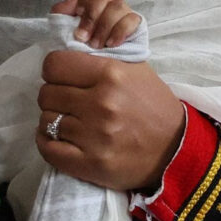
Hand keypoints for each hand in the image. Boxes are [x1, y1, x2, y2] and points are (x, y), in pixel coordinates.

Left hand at [36, 50, 184, 192]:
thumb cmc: (152, 106)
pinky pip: (48, 148)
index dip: (54, 71)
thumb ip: (100, 60)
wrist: (175, 148)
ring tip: (69, 121)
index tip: (61, 78)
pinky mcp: (89, 163)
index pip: (54, 65)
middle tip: (67, 102)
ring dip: (53, 120)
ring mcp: (93, 135)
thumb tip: (64, 57)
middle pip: (46, 94)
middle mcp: (100, 103)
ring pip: (45, 121)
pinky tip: (57, 138)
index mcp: (110, 74)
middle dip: (53, 96)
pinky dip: (47, 142)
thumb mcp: (134, 70)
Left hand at [54, 0, 142, 49]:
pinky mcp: (136, 28)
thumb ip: (62, 15)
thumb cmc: (79, 51)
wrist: (95, 74)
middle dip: (91, 17)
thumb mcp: (64, 32)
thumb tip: (67, 6)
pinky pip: (132, 19)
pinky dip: (120, 31)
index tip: (78, 14)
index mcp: (93, 4)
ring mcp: (123, 16)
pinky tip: (111, 44)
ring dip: (104, 26)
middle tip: (83, 38)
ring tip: (96, 46)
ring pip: (118, 5)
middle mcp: (109, 6)